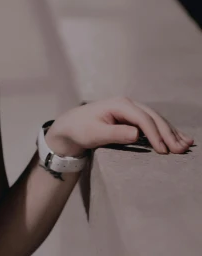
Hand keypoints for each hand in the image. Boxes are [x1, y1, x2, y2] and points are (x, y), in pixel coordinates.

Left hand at [46, 96, 193, 156]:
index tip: (163, 150)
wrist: (69, 126)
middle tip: (181, 149)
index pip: (143, 119)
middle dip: (168, 134)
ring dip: (171, 133)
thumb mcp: (94, 133)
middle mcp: (128, 104)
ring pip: (156, 120)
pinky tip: (176, 138)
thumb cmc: (79, 129)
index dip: (155, 135)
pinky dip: (164, 132)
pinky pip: (151, 124)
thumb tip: (137, 134)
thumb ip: (115, 134)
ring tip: (186, 145)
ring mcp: (131, 109)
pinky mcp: (131, 117)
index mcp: (119, 104)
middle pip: (153, 118)